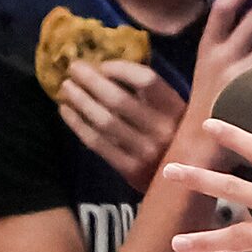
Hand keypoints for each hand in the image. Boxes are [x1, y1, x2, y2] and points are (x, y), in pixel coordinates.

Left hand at [56, 59, 185, 192]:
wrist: (186, 186)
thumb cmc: (177, 140)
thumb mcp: (180, 114)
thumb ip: (156, 95)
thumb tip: (110, 68)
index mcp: (178, 110)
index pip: (146, 80)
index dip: (120, 69)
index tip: (103, 65)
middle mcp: (164, 130)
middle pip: (119, 99)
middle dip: (91, 80)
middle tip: (73, 68)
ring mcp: (147, 152)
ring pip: (104, 121)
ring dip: (80, 100)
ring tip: (66, 88)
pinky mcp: (131, 170)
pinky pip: (98, 143)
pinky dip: (78, 124)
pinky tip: (66, 111)